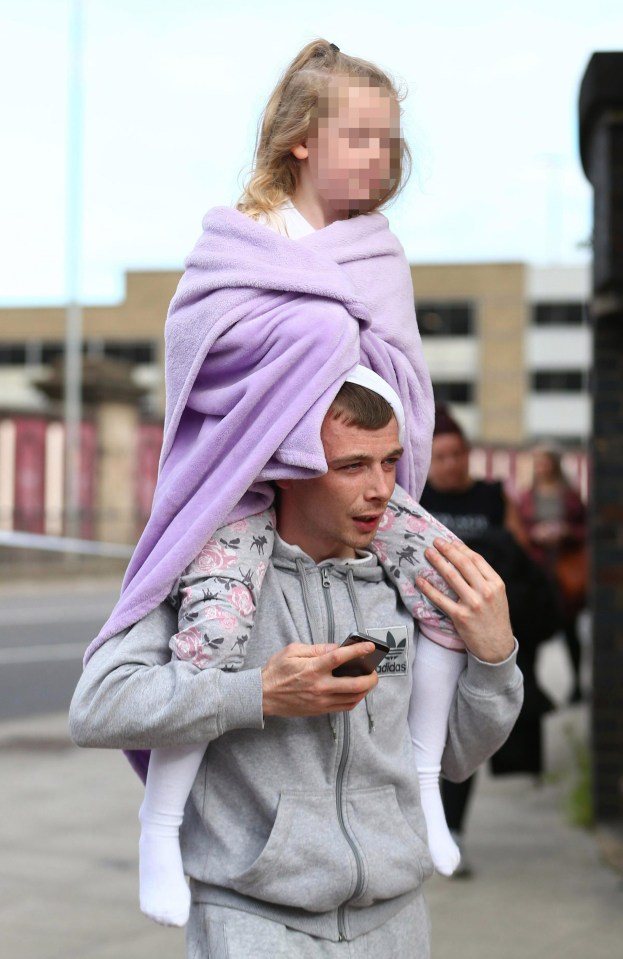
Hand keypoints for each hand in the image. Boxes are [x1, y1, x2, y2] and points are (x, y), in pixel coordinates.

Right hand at [261, 642, 377, 717]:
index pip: (340, 658)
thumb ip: (315, 648)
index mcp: (312, 668)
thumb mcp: (292, 651)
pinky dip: (355, 699)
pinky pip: (344, 707)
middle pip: (355, 685)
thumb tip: (336, 648)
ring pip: (353, 699)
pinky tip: (356, 691)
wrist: (263, 696)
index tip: (370, 647)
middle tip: (374, 671)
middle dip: (371, 678)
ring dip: (365, 690)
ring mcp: (321, 701)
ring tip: (368, 681)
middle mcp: (320, 686)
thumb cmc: (276, 671)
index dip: (358, 651)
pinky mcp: (320, 710)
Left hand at [416, 538, 514, 663]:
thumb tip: (463, 557)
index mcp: (496, 583)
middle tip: (436, 542)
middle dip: (448, 550)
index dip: (461, 548)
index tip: (450, 541)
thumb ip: (484, 578)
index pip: (476, 559)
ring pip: (451, 577)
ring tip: (428, 553)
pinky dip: (428, 588)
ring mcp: (473, 604)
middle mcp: (485, 591)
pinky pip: (441, 599)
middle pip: (463, 564)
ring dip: (437, 562)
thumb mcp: (498, 595)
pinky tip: (420, 580)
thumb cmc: (495, 617)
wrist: (497, 646)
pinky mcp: (460, 617)